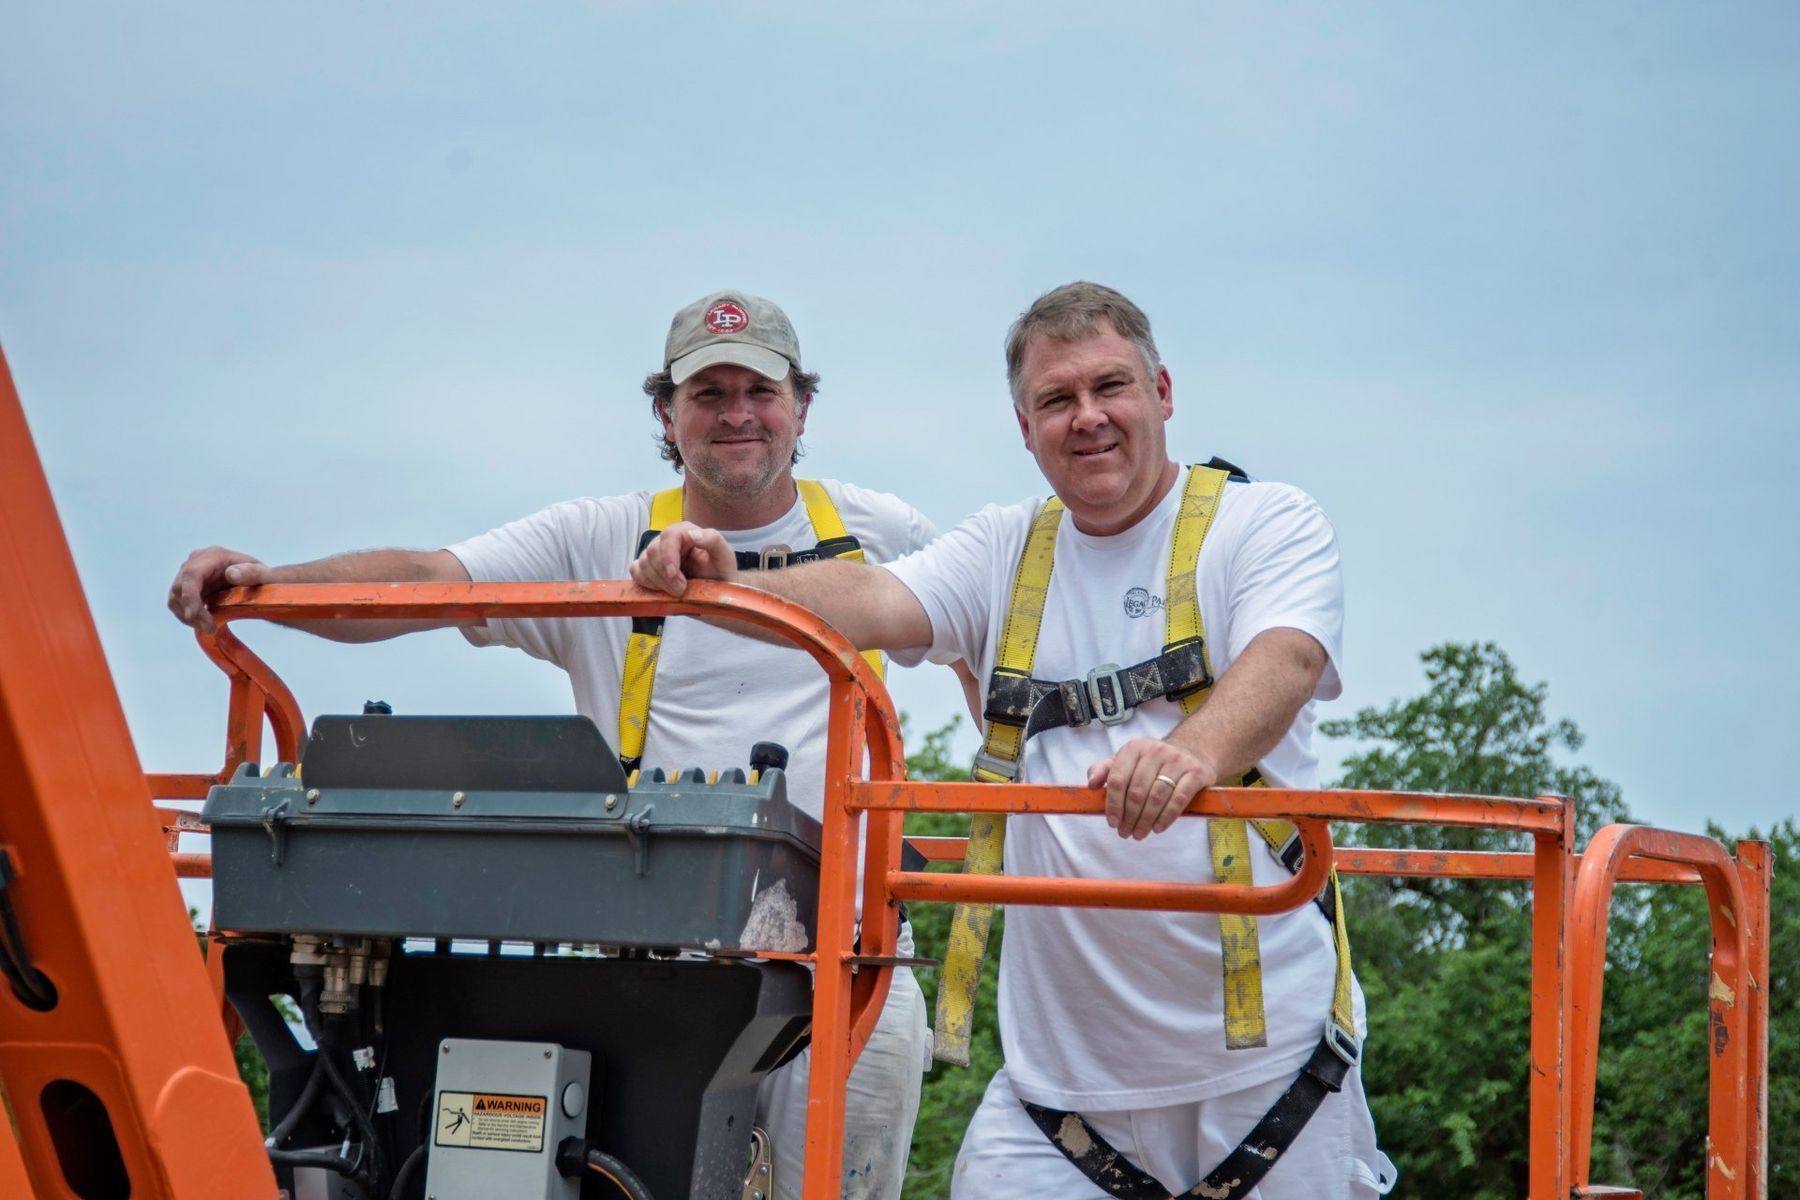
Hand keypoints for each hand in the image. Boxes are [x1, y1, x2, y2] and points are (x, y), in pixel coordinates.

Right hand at [167, 546, 275, 632]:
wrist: (258, 582)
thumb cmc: (262, 578)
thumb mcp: (264, 575)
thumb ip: (252, 573)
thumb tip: (231, 574)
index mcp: (214, 555)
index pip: (192, 574)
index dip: (189, 595)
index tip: (193, 615)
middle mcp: (196, 561)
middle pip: (179, 587)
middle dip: (191, 611)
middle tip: (209, 628)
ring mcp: (189, 573)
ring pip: (175, 597)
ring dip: (187, 616)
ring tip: (208, 628)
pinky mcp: (188, 586)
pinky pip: (178, 603)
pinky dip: (187, 616)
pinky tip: (202, 624)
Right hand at [628, 521, 738, 595]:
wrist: (716, 593)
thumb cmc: (721, 573)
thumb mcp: (725, 556)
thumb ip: (713, 541)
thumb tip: (692, 534)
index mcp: (686, 532)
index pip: (668, 536)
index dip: (667, 557)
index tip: (673, 575)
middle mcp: (669, 540)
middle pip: (653, 552)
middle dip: (665, 576)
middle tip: (681, 590)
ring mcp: (657, 554)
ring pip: (643, 563)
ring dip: (657, 582)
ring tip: (675, 591)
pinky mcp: (648, 567)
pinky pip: (635, 571)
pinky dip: (645, 581)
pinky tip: (660, 589)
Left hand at [1087, 738, 1218, 839]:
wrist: (1192, 750)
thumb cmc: (1152, 762)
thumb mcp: (1127, 760)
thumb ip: (1105, 770)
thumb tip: (1091, 785)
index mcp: (1135, 748)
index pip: (1118, 779)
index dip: (1113, 804)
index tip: (1112, 823)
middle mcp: (1156, 750)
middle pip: (1137, 791)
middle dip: (1129, 817)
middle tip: (1125, 833)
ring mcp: (1177, 761)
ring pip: (1157, 797)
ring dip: (1146, 820)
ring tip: (1139, 833)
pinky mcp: (1196, 772)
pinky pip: (1179, 799)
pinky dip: (1166, 817)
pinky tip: (1157, 828)